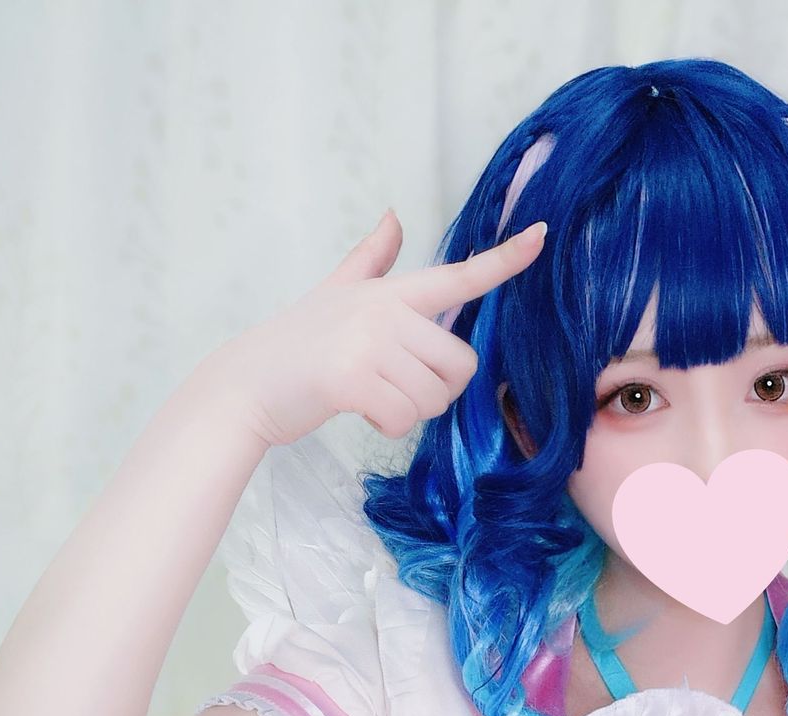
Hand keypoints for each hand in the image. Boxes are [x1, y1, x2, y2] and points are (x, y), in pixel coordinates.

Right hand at [201, 209, 548, 448]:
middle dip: (435, 390)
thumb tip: (394, 216)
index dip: (504, 260)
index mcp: (389, 292)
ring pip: (434, 398)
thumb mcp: (337, 293)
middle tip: (394, 387)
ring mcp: (368, 342)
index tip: (542, 236)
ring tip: (369, 396)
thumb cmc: (295, 345)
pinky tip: (359, 411)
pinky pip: (405, 418)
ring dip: (409, 412)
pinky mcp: (354, 379)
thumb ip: (371, 260)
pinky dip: (388, 426)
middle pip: (460, 365)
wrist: (246, 384)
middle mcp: (385, 310)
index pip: (457, 276)